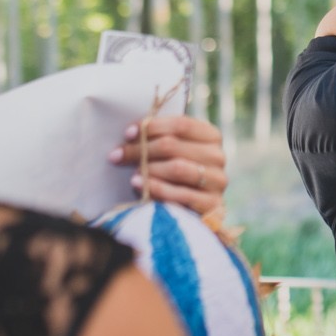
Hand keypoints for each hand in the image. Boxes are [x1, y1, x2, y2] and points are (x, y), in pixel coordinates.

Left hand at [111, 115, 228, 223]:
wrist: (194, 211)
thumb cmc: (177, 175)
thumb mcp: (173, 153)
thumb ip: (160, 139)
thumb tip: (131, 133)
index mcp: (210, 136)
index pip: (180, 124)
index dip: (152, 127)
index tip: (128, 134)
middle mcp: (217, 156)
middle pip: (173, 145)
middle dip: (141, 149)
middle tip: (117, 156)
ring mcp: (218, 180)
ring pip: (177, 167)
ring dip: (149, 169)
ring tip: (132, 174)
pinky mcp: (213, 204)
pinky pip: (181, 194)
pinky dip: (156, 189)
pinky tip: (139, 186)